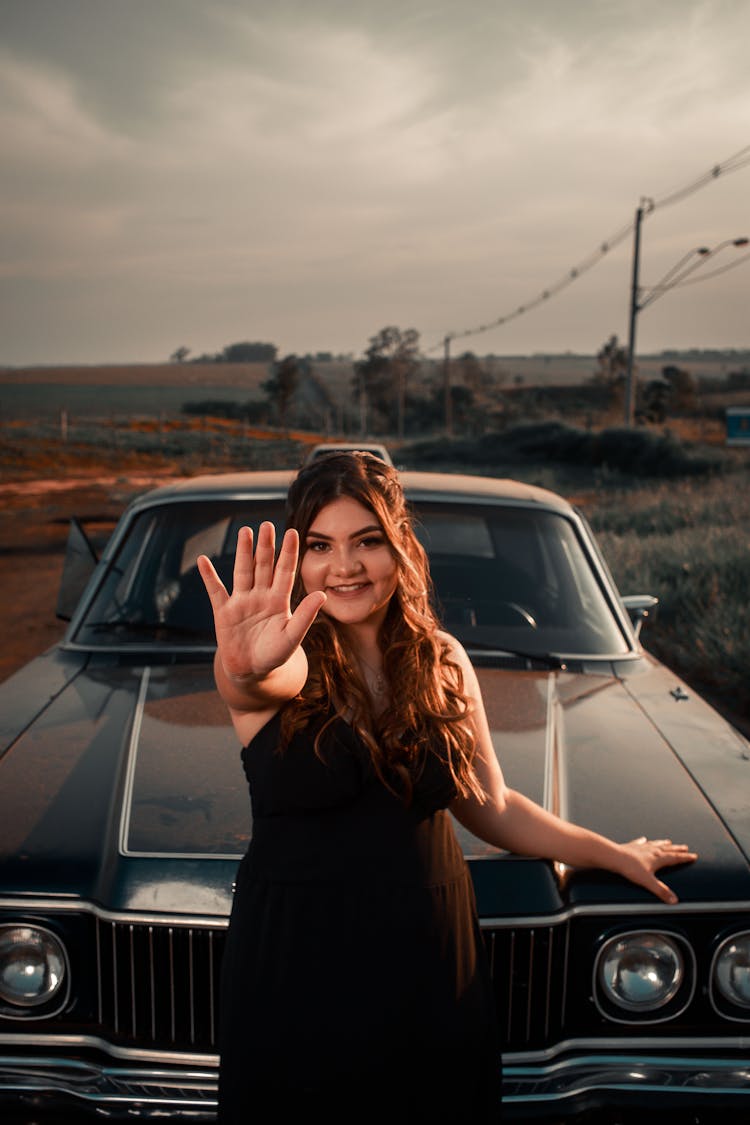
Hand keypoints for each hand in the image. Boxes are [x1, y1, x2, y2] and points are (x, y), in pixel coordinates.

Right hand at [197, 522, 325, 682]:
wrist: (251, 671)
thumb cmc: (274, 654)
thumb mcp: (292, 636)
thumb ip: (305, 615)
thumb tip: (322, 594)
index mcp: (279, 600)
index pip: (285, 571)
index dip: (288, 552)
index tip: (292, 532)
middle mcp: (261, 596)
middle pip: (264, 566)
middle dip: (265, 546)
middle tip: (266, 525)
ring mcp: (242, 601)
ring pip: (243, 572)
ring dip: (243, 552)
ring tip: (245, 531)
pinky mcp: (224, 612)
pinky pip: (216, 591)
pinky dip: (209, 576)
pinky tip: (203, 560)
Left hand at [617, 837, 696, 903]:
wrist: (615, 857)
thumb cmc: (630, 869)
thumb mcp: (648, 882)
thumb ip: (661, 891)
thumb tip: (674, 901)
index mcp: (658, 858)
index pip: (675, 858)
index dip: (685, 857)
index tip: (693, 856)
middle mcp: (652, 850)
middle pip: (668, 849)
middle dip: (677, 849)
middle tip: (685, 847)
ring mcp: (642, 847)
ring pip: (656, 844)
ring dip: (663, 843)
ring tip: (668, 842)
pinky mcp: (632, 846)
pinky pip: (640, 842)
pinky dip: (644, 841)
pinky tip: (644, 839)